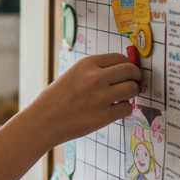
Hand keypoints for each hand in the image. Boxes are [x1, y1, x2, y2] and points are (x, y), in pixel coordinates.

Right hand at [17, 53, 140, 146]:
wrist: (43, 121)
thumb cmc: (55, 99)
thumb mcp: (73, 74)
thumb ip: (95, 72)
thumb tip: (120, 72)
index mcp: (87, 64)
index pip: (120, 58)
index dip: (127, 65)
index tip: (128, 72)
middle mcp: (96, 77)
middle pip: (130, 70)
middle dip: (136, 77)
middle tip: (134, 83)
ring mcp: (101, 96)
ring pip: (133, 88)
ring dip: (132, 93)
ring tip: (123, 97)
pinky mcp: (104, 115)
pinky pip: (127, 108)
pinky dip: (124, 109)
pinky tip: (114, 110)